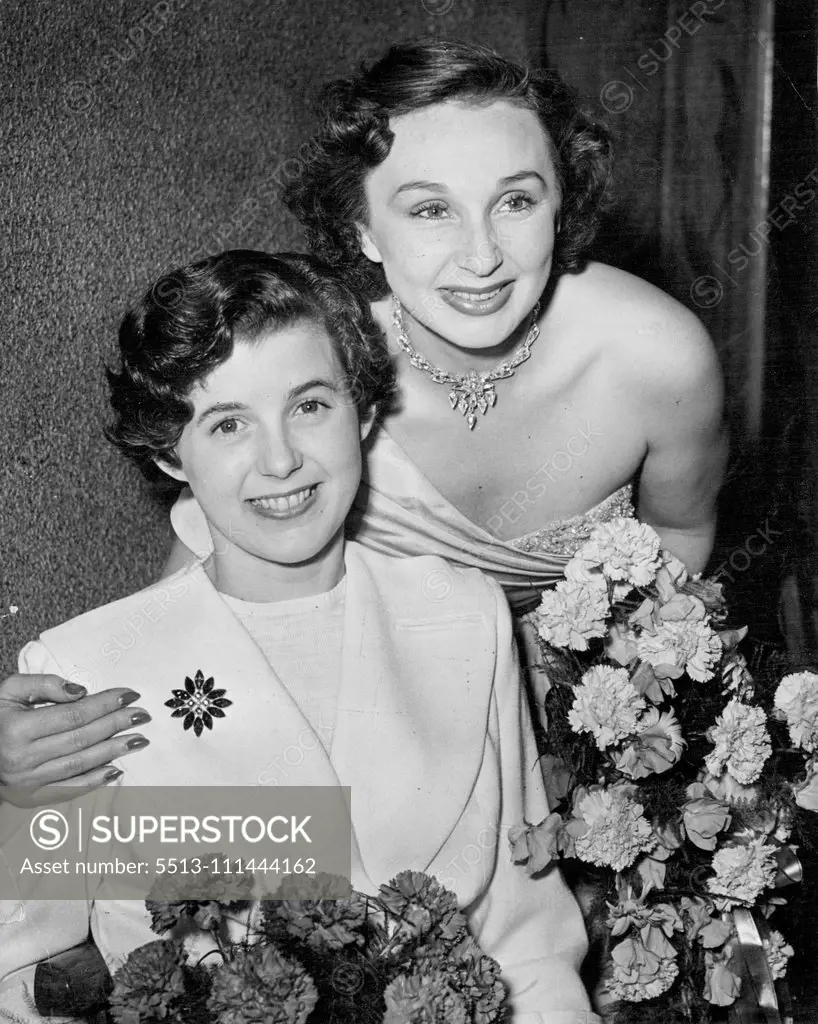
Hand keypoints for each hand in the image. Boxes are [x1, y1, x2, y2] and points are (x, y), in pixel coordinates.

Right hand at [0, 674, 150, 805]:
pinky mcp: (32, 797)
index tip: (129, 694)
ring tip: (138, 739)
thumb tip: (82, 692)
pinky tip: (117, 768)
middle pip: (82, 739)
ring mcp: (28, 781)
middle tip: (142, 715)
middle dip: (116, 725)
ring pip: (80, 764)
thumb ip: (44, 684)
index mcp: (17, 729)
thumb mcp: (9, 691)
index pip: (73, 715)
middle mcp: (23, 758)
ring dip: (114, 751)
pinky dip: (96, 779)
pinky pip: (71, 788)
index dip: (104, 704)